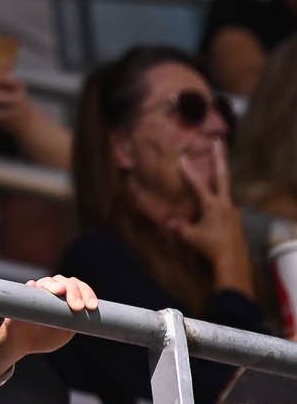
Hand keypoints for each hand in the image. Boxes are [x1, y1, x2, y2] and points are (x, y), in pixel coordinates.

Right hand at [0, 273, 99, 360]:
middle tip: (78, 306)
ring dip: (54, 284)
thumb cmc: (44, 338)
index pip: (79, 288)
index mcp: (65, 299)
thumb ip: (73, 323)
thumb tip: (82, 313)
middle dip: (74, 290)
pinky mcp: (20, 298)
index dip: (87, 293)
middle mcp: (51, 292)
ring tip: (60, 291)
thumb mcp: (64, 333)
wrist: (19, 344)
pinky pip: (26, 288)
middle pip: (66, 281)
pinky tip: (34, 286)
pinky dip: (32, 286)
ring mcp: (35, 293)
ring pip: (47, 281)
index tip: (92, 307)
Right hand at [171, 140, 251, 286]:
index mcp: (213, 205)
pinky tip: (212, 208)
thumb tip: (168, 221)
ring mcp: (233, 211)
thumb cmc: (211, 247)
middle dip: (220, 158)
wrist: (233, 262)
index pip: (198, 184)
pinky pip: (225, 206)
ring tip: (212, 173)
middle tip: (219, 142)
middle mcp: (226, 204)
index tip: (182, 157)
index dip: (188, 171)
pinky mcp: (236, 220)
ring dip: (217, 182)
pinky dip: (217, 201)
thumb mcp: (190, 237)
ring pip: (223, 192)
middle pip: (222, 176)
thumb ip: (179, 227)